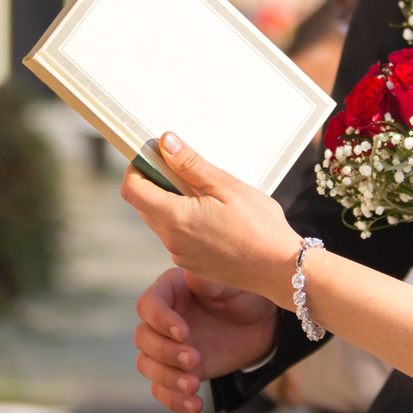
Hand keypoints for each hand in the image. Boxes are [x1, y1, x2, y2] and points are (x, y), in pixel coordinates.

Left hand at [121, 133, 305, 303]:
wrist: (280, 269)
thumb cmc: (260, 227)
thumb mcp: (227, 186)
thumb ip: (191, 165)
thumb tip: (165, 143)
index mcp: (176, 218)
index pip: (132, 190)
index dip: (136, 169)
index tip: (152, 156)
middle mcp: (171, 240)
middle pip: (144, 205)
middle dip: (156, 183)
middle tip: (185, 169)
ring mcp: (181, 255)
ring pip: (161, 221)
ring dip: (172, 203)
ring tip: (207, 194)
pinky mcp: (192, 264)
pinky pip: (177, 237)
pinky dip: (185, 222)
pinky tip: (215, 217)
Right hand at [133, 268, 278, 412]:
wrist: (260, 323)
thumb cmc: (244, 294)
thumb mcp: (233, 284)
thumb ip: (210, 281)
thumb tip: (190, 276)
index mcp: (170, 291)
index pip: (148, 305)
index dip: (160, 320)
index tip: (184, 333)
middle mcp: (162, 320)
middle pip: (143, 338)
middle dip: (165, 352)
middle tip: (195, 359)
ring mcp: (167, 347)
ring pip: (147, 365)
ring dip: (166, 378)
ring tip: (194, 385)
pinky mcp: (177, 371)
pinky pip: (161, 389)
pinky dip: (173, 400)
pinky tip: (195, 405)